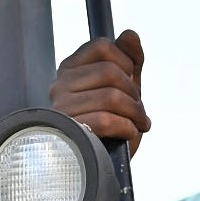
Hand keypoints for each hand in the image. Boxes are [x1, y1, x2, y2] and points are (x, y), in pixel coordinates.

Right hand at [50, 30, 150, 154]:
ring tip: (138, 124)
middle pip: (111, 72)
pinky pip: (107, 120)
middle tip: (139, 112)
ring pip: (112, 96)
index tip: (131, 84)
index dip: (126, 63)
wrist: (98, 165)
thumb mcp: (124, 89)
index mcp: (71, 69)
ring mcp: (62, 109)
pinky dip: (128, 129)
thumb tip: (130, 35)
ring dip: (135, 114)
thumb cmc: (110, 127)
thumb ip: (128, 61)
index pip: (103, 46)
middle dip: (134, 94)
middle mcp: (60, 85)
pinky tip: (128, 135)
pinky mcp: (70, 132)